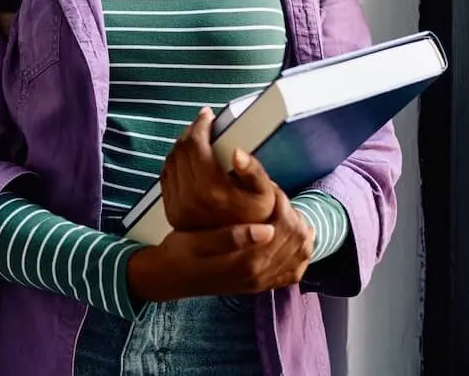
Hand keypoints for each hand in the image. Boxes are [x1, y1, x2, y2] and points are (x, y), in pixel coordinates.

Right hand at [127, 188, 315, 303]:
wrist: (169, 278)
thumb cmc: (179, 254)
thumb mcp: (197, 241)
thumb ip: (231, 237)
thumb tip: (266, 229)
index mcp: (247, 262)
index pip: (283, 228)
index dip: (281, 202)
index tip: (268, 185)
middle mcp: (260, 275)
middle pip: (296, 240)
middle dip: (292, 212)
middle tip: (276, 194)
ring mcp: (262, 282)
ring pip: (299, 255)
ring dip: (299, 230)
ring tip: (284, 210)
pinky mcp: (259, 284)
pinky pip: (292, 272)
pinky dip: (299, 254)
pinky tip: (296, 240)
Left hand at [159, 107, 273, 230]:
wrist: (241, 250)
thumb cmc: (258, 219)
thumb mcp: (266, 194)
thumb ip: (254, 170)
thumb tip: (236, 151)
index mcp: (210, 190)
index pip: (195, 145)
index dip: (200, 125)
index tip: (208, 114)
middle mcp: (188, 198)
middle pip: (181, 150)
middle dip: (191, 132)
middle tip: (202, 123)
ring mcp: (177, 205)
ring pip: (170, 161)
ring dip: (181, 144)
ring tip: (196, 137)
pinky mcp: (171, 210)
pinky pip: (166, 176)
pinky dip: (174, 160)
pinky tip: (186, 156)